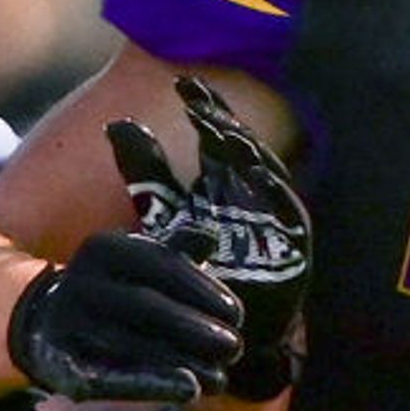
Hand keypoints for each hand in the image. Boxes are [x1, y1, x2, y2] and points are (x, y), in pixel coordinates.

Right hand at [6, 227, 245, 405]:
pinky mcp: (59, 364)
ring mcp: (65, 323)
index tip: (237, 314)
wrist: (43, 322)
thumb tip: (209, 234)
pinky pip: (108, 377)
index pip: (159, 263)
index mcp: (103, 248)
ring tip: (221, 378)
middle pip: (146, 305)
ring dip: (182, 363)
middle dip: (195, 329)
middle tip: (235, 348)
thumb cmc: (113, 290)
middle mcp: (80, 281)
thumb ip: (174, 251)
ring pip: (130, 345)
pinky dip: (151, 383)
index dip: (202, 289)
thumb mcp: (138, 263)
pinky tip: (189, 390)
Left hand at [107, 76, 310, 398]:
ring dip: (246, 150)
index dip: (204, 109)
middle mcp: (251, 191)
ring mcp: (275, 215)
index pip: (215, 136)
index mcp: (223, 180)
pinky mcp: (292, 242)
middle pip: (240, 147)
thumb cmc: (198, 268)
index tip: (182, 83)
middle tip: (199, 100)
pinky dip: (274, 190)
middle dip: (222, 122)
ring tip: (222, 130)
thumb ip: (147, 173)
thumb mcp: (164, 215)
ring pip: (265, 172)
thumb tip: (116, 122)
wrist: (222, 327)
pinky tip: (256, 171)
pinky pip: (287, 210)